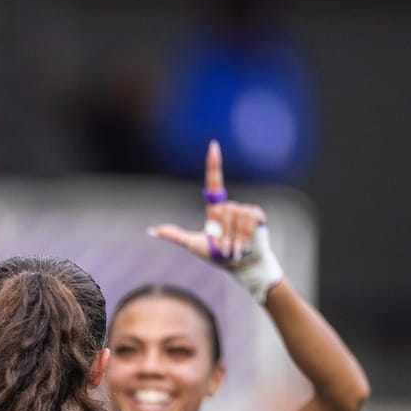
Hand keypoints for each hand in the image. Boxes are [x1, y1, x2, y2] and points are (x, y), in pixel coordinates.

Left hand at [147, 141, 269, 266]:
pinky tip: (246, 243)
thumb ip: (176, 235)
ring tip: (234, 248)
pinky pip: (247, 219)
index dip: (213, 163)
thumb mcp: (194, 244)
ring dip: (233, 237)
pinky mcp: (256, 215)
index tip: (213, 145)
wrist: (241, 265)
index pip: (214, 181)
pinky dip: (244, 235)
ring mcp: (244, 209)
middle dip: (222, 234)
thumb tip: (153, 230)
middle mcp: (230, 206)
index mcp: (216, 209)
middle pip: (222, 211)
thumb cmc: (217, 255)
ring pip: (234, 216)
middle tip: (224, 248)